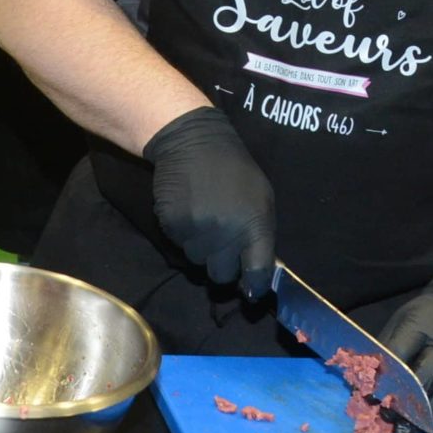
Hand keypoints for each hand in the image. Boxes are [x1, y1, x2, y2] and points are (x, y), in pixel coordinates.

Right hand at [142, 107, 275, 297]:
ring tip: (202, 219)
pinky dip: (182, 234)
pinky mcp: (171, 224)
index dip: (254, 288)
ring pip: (197, 260)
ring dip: (200, 248)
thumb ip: (260, 233)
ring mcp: (197, 229)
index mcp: (255, 225)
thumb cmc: (234, 169)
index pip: (257, 274)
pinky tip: (187, 211)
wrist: (192, 140)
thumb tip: (256, 269)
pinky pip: (178, 244)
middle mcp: (226, 232)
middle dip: (222, 266)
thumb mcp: (261, 197)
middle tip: (220, 246)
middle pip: (222, 275)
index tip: (251, 291)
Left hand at [379, 275, 432, 427]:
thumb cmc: (428, 317)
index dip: (385, 380)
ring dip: (423, 418)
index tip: (371, 397)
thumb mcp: (402, 322)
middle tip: (388, 419)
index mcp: (424, 326)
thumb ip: (388, 349)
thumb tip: (368, 381)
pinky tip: (427, 424)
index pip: (401, 356)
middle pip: (426, 380)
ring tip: (405, 431)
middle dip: (405, 403)